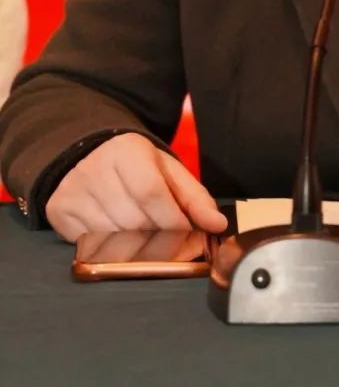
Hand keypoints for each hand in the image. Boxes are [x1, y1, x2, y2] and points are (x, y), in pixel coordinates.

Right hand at [46, 133, 227, 242]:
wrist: (88, 154)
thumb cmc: (137, 165)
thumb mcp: (169, 170)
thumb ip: (195, 197)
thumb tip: (217, 225)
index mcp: (127, 151)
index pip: (151, 193)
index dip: (172, 220)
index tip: (188, 233)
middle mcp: (94, 170)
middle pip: (132, 220)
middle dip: (159, 238)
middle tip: (172, 242)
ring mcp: (72, 192)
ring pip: (111, 237)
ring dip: (137, 247)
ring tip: (150, 241)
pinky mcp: (58, 213)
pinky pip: (89, 245)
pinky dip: (111, 250)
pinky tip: (122, 241)